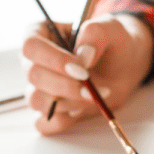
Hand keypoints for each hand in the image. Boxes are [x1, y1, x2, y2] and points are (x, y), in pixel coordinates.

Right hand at [21, 13, 153, 134]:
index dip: (54, 60)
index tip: (82, 70)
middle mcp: (33, 62)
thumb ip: (95, 34)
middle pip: (33, 76)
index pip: (31, 46)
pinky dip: (63, 121)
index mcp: (40, 34)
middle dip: (65, 85)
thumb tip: (82, 57)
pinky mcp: (49, 111)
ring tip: (93, 95)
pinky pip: (44, 124)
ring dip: (69, 102)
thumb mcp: (110, 29)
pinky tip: (81, 110)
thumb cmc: (112, 43)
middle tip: (92, 87)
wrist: (123, 67)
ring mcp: (39, 88)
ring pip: (38, 101)